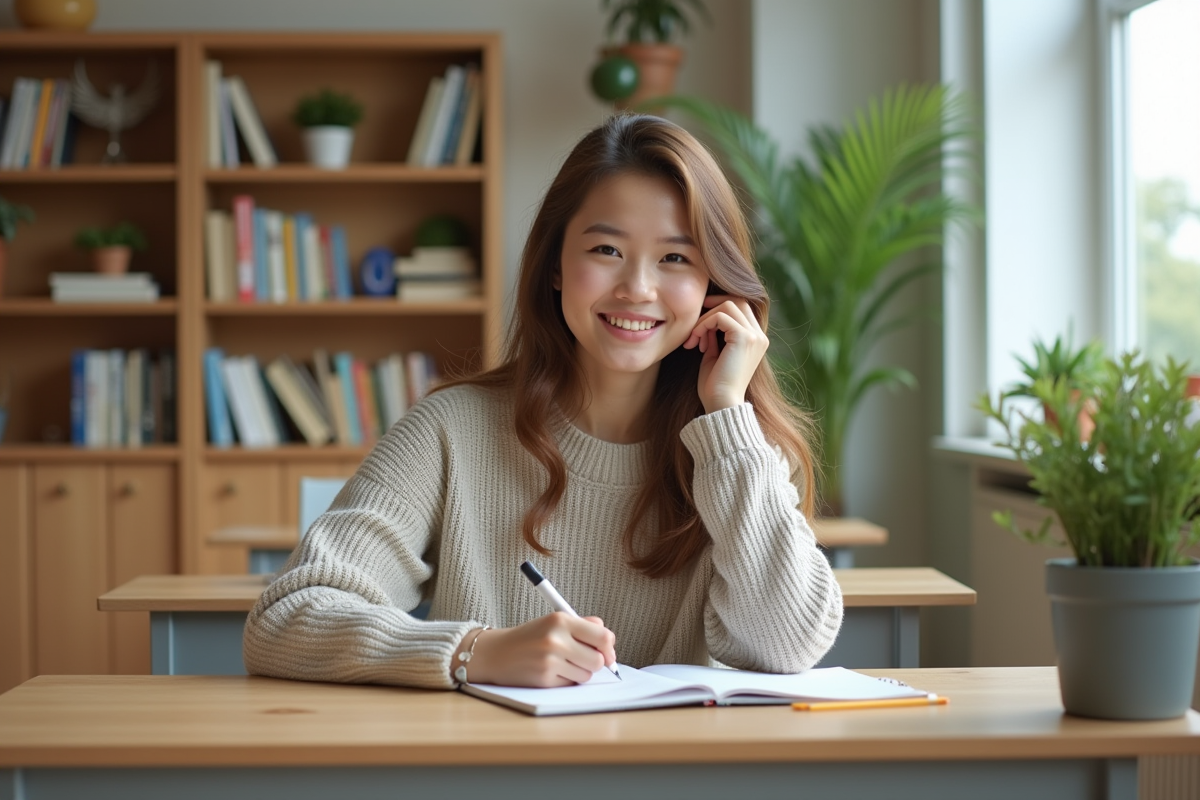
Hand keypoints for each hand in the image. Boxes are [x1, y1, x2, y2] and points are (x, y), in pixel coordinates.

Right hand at [455, 613, 616, 686]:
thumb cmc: (530, 637)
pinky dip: (566, 680)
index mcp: (561, 620)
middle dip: (594, 662)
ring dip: (579, 672)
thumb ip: (583, 626)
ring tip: (561, 663)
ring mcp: (550, 661)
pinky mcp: (545, 679)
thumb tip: (609, 642)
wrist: (496, 653)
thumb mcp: (554, 622)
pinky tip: (551, 672)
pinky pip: (571, 684)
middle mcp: (556, 639)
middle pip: (598, 660)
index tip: (608, 653)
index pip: (603, 636)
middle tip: (581, 658)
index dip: (609, 648)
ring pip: (586, 674)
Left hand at [683, 295, 769, 413]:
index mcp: (755, 341)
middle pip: (738, 301)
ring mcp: (754, 336)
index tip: (699, 322)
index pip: (741, 309)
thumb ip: (714, 336)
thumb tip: (706, 320)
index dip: (718, 308)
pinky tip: (696, 342)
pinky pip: (720, 317)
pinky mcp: (744, 337)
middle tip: (693, 322)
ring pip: (728, 305)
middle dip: (712, 306)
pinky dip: (704, 324)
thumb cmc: (715, 387)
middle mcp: (759, 336)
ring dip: (705, 318)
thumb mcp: (714, 356)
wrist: (721, 404)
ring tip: (694, 339)